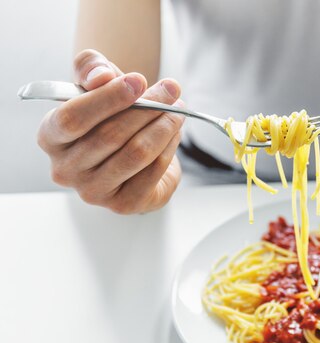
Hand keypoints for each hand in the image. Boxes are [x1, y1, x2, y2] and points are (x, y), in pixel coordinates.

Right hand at [37, 49, 185, 213]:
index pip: (72, 118)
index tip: (139, 80)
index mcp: (50, 137)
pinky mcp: (122, 204)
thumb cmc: (108, 113)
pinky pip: (152, 171)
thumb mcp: (95, 81)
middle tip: (171, 90)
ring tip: (177, 109)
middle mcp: (65, 169)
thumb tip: (100, 76)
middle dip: (147, 108)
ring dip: (163, 127)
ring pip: (136, 154)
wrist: (129, 150)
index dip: (107, 98)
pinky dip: (169, 147)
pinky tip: (174, 132)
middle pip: (110, 136)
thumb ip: (91, 67)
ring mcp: (93, 191)